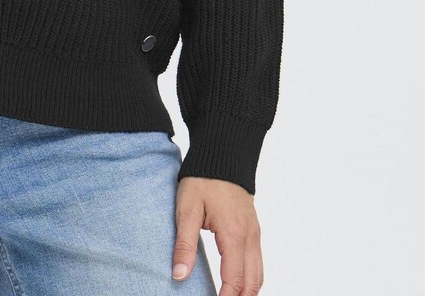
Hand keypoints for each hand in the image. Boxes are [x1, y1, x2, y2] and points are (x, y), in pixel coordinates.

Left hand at [172, 176, 263, 294]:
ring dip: (248, 292)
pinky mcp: (254, 229)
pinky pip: (258, 262)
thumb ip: (184, 244)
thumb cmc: (203, 180)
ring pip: (259, 275)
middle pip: (252, 283)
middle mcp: (250, 237)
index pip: (235, 280)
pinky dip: (251, 279)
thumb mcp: (187, 209)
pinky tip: (239, 285)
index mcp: (234, 235)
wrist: (222, 155)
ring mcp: (255, 233)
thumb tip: (179, 275)